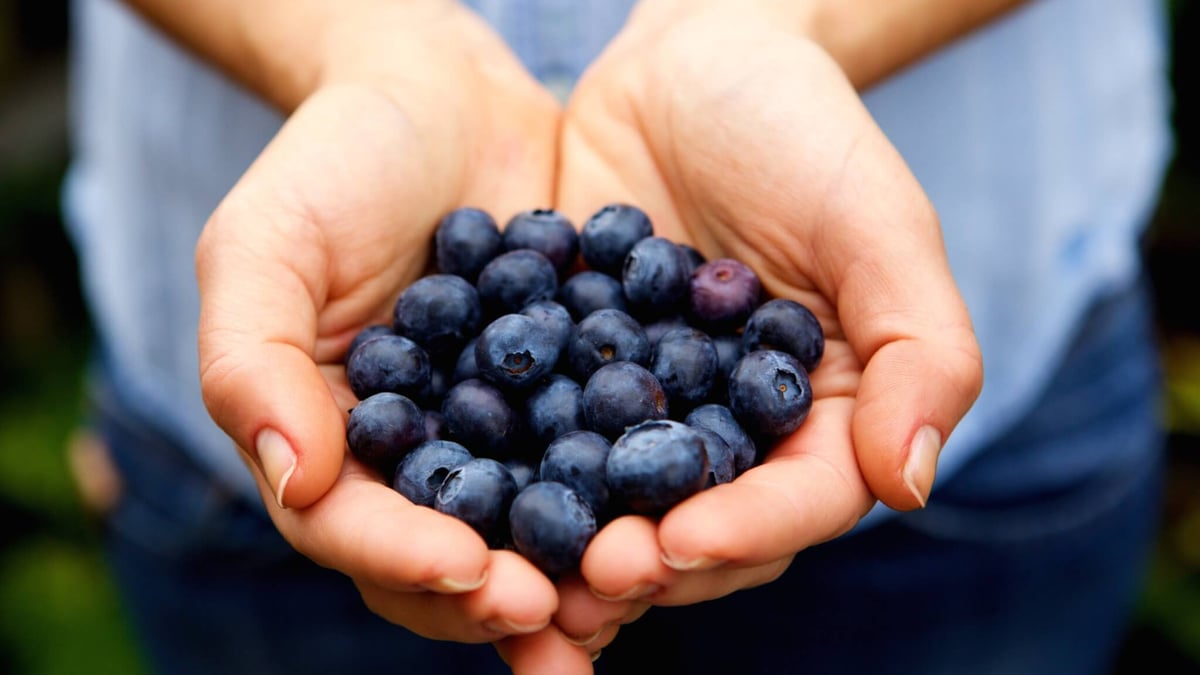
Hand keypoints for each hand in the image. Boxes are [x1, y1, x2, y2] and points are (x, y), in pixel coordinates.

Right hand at [195, 2, 589, 664]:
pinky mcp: (574, 400)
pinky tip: (686, 508)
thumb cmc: (335, 163)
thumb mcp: (266, 245)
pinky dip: (638, 491)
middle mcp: (420, 459)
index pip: (353, 530)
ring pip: (532, 531)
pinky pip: (605, 457)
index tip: (468, 570)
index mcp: (333, 444)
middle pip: (446, 562)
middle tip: (559, 614)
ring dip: (578, 576)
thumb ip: (251, 363)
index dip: (404, 560)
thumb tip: (294, 482)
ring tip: (630, 588)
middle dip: (499, 597)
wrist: (443, 98)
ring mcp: (503, 437)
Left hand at [549, 0, 982, 646]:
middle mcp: (734, 430)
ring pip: (615, 500)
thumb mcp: (878, 224)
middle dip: (649, 556)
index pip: (800, 499)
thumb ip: (921, 350)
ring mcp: (646, 407)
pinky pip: (540, 428)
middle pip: (703, 523)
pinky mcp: (570, 373)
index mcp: (822, 416)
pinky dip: (506, 463)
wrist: (691, 61)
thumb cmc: (804, 129)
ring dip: (571, 541)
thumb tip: (913, 486)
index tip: (681, 543)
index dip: (747, 530)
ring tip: (518, 565)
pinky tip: (462, 489)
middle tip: (590, 575)